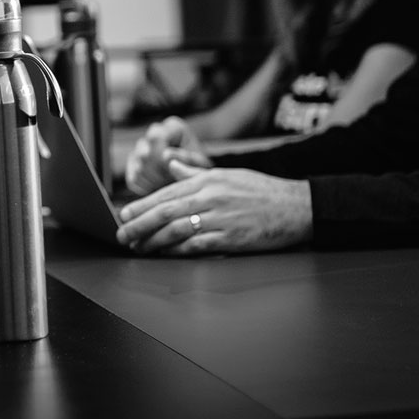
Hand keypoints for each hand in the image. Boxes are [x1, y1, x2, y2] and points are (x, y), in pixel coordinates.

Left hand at [116, 160, 311, 256]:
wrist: (297, 207)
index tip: (125, 214)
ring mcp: (221, 218)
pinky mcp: (231, 238)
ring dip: (152, 240)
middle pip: (165, 212)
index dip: (143, 205)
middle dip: (139, 224)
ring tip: (137, 247)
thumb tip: (170, 164)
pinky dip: (176, 251)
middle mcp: (211, 197)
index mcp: (208, 180)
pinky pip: (196, 246)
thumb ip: (195, 172)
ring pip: (176, 230)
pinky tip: (163, 254)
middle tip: (122, 234)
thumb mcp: (228, 174)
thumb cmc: (262, 190)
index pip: (167, 192)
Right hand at [124, 116, 208, 194]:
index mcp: (172, 127)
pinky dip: (147, 188)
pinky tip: (159, 188)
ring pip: (138, 168)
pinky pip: (133, 179)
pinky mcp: (134, 164)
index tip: (174, 169)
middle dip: (158, 173)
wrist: (193, 176)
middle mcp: (154, 133)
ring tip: (168, 185)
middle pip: (143, 154)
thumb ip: (185, 158)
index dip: (161, 156)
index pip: (155, 138)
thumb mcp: (199, 162)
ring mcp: (141, 148)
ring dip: (154, 182)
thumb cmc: (198, 167)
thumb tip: (166, 156)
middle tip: (172, 181)